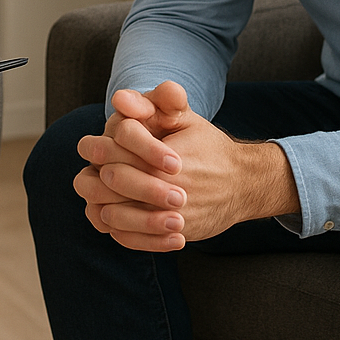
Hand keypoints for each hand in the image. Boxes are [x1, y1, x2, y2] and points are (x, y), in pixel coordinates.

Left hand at [75, 81, 298, 250]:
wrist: (243, 183)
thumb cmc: (207, 145)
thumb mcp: (186, 117)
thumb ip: (157, 102)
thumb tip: (121, 98)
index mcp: (166, 156)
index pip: (116, 153)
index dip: (100, 149)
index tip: (96, 148)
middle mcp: (170, 189)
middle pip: (113, 183)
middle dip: (99, 176)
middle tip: (100, 173)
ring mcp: (173, 216)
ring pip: (117, 216)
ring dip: (104, 204)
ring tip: (105, 196)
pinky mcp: (177, 236)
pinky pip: (133, 240)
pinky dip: (119, 231)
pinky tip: (117, 219)